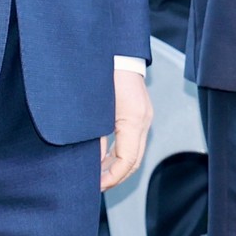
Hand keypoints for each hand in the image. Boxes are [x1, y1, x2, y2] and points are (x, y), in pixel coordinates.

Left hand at [102, 69, 152, 190]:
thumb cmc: (100, 73)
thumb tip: (92, 160)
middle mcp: (143, 119)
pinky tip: (104, 158)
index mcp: (133, 120)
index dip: (112, 177)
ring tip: (98, 176)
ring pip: (135, 151)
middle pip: (135, 159)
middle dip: (116, 176)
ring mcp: (144, 115)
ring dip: (118, 165)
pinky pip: (133, 139)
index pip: (128, 160)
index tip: (96, 185)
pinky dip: (120, 152)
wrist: (114, 49)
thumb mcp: (92, 109)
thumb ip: (93, 136)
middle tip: (96, 186)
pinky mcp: (139, 111)